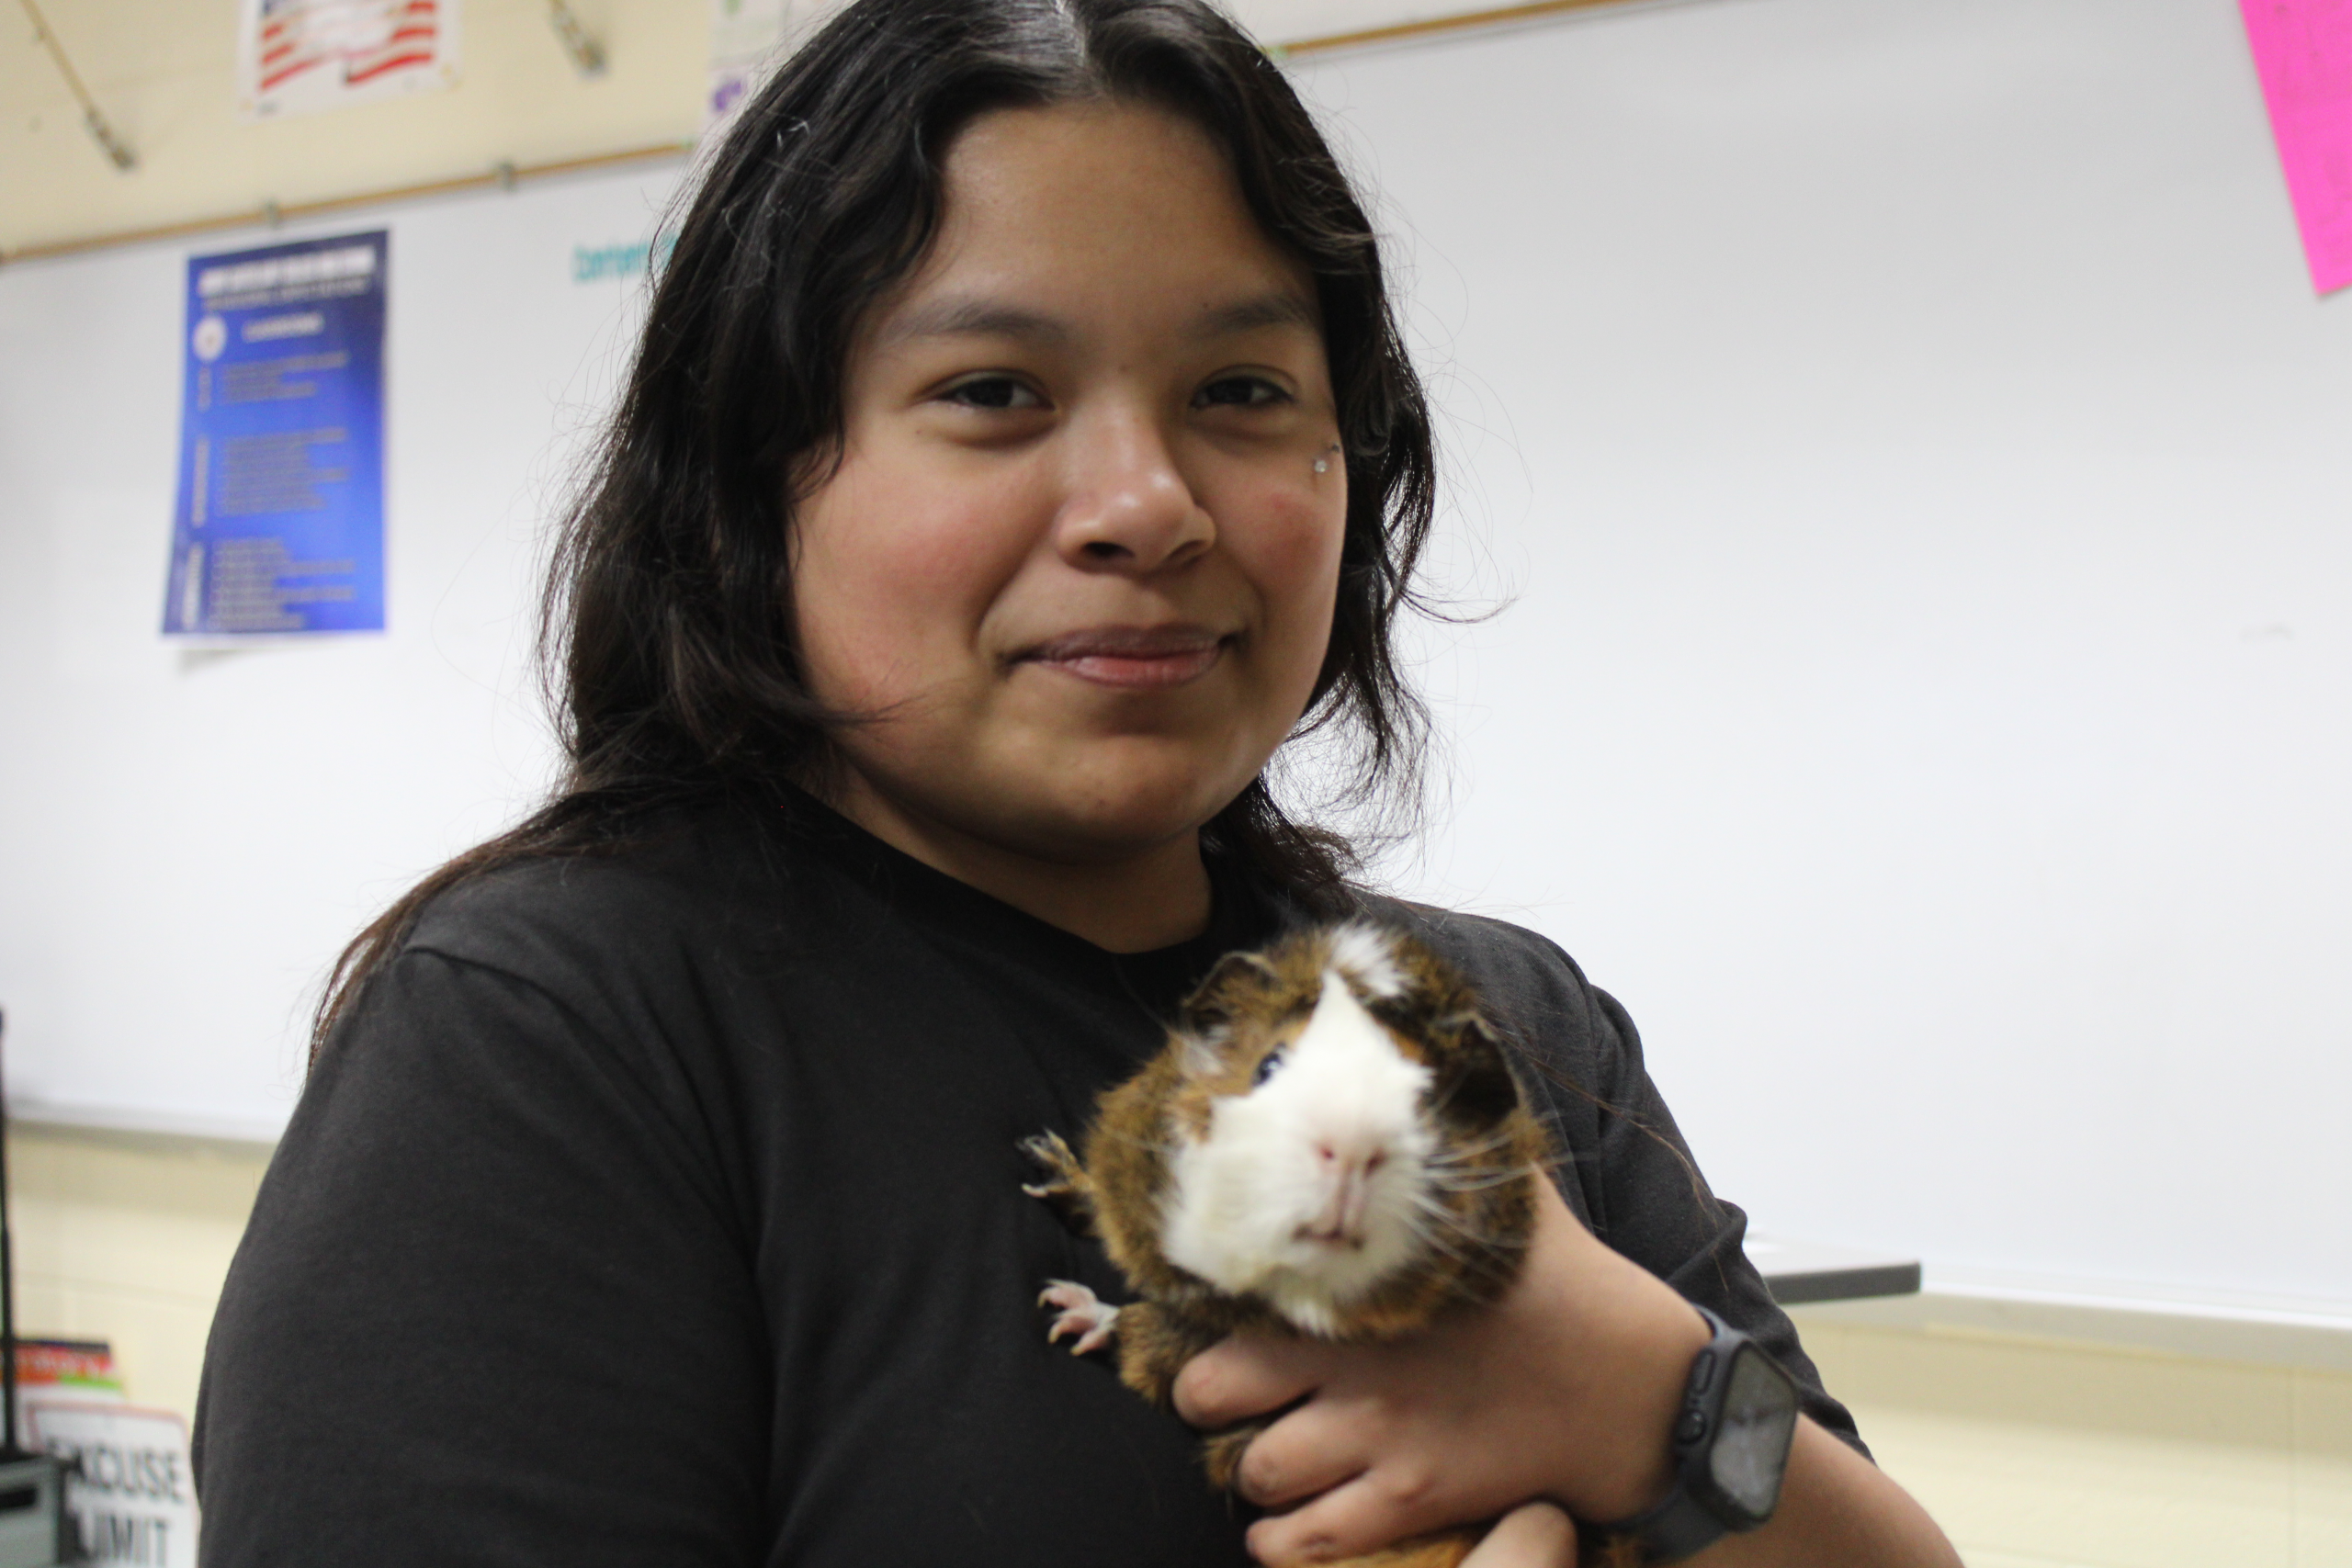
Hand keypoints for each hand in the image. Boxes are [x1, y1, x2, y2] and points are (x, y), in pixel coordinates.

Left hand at [1172, 1180, 1709, 1564]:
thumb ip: (1434, 1142)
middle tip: (1225, 1390)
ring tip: (1265, 1449)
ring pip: (1252, 1474)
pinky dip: (1280, 1539)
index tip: (1200, 1310)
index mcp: (1359, 1288)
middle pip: (1210, 1394)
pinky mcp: (1413, 1504)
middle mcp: (1354, 1370)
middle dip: (1204, 1394)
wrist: (1636, 1387)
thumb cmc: (1561, 1281)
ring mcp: (1381, 1444)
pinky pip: (1305, 1545)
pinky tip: (1288, 1519)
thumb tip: (1398, 1066)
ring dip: (1246, 1465)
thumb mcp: (1498, 1194)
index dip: (1194, 1309)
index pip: (1227, 1297)